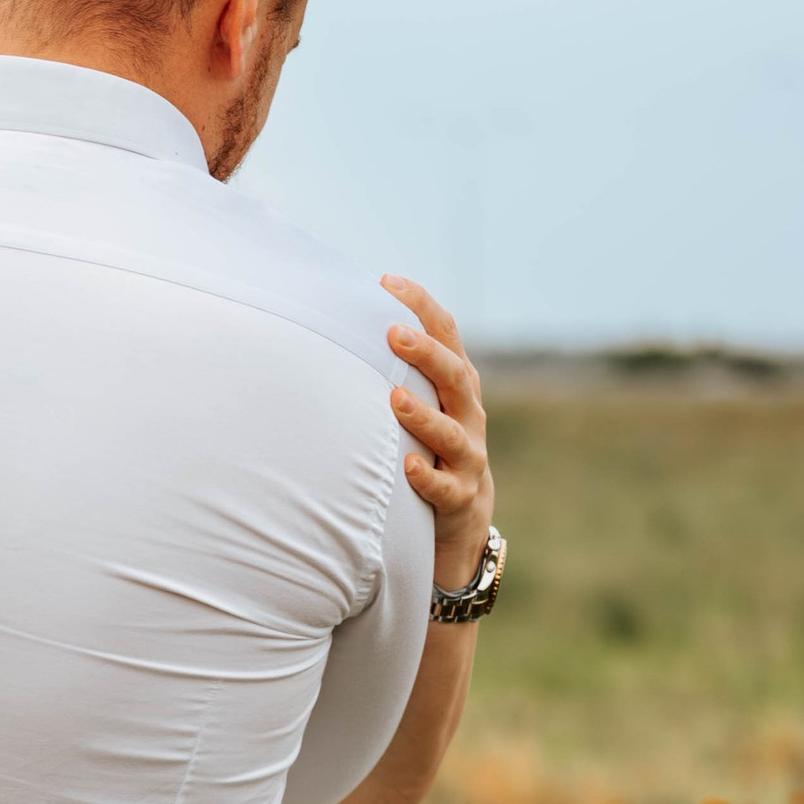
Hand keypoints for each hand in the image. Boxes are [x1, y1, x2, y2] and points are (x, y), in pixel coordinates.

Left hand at [380, 275, 494, 590]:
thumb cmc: (427, 450)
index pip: (447, 334)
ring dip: (422, 414)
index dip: (421, 305)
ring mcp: (467, 457)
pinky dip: (426, 476)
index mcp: (457, 386)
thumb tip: (336, 323)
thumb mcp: (421, 405)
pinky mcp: (459, 498)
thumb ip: (394, 370)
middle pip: (455, 375)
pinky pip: (444, 487)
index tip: (386, 282)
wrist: (461, 522)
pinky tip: (407, 466)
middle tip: (392, 334)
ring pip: (450, 431)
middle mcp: (468, 415)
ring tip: (394, 398)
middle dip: (425, 353)